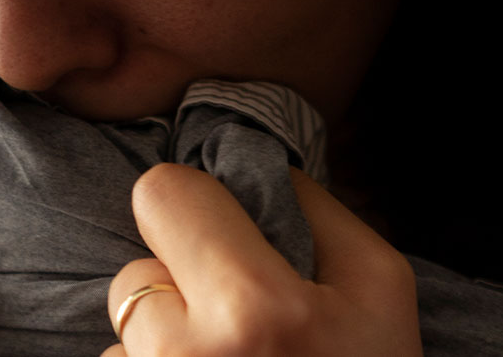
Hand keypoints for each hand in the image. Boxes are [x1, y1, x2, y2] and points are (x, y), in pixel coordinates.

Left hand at [103, 164, 421, 356]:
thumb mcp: (380, 287)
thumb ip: (317, 211)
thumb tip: (254, 164)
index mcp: (260, 311)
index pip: (164, 195)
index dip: (192, 206)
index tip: (218, 230)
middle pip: (130, 275)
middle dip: (174, 287)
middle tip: (230, 318)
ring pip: (123, 341)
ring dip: (162, 349)